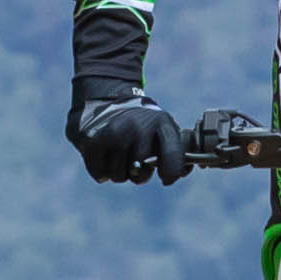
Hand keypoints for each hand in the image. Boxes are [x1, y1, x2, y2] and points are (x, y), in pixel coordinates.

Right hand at [67, 90, 191, 184]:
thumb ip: (177, 151)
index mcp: (161, 122)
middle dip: (139, 173)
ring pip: (118, 176)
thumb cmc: (143, 125)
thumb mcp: (163, 129)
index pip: (172, 155)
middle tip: (137, 162)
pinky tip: (105, 157)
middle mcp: (138, 126)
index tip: (166, 179)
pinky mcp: (93, 139)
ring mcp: (114, 132)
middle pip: (140, 171)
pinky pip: (100, 174)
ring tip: (120, 156)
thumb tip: (187, 170)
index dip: (171, 173)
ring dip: (119, 173)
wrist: (107, 100)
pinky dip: (101, 171)